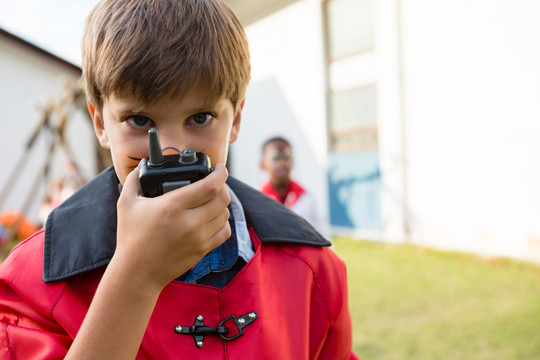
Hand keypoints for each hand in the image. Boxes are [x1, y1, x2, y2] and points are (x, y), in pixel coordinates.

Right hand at [114, 162, 230, 291]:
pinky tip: (213, 218)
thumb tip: (143, 165)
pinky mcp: (202, 250)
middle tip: (215, 182)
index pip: (210, 186)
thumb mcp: (126, 204)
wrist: (137, 272)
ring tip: (212, 199)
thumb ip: (133, 180)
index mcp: (173, 206)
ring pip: (225, 214)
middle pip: (222, 198)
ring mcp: (198, 238)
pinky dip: (222, 222)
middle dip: (223, 186)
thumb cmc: (131, 237)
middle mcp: (190, 222)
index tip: (219, 167)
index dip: (220, 173)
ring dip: (222, 203)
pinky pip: (224, 232)